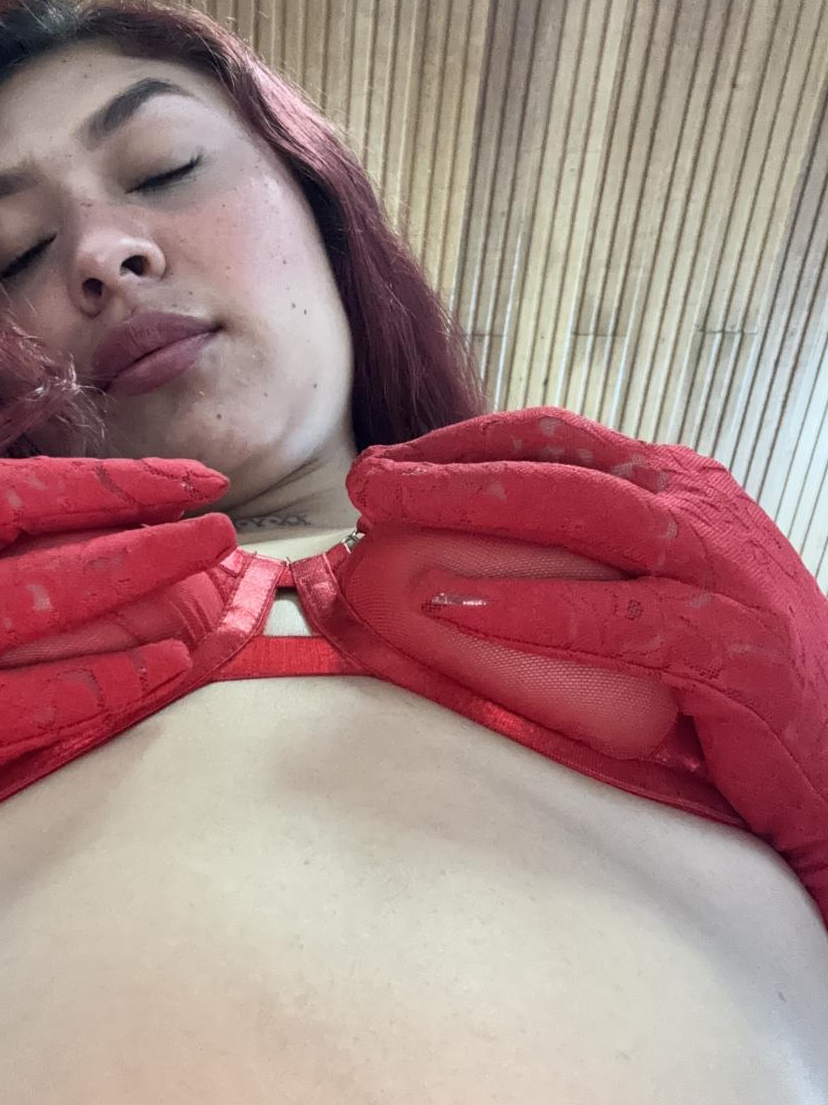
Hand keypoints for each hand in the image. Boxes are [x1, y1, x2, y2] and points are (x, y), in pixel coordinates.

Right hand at [0, 428, 236, 993]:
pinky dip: (88, 685)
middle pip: (17, 527)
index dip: (93, 478)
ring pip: (19, 603)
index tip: (177, 478)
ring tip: (204, 563)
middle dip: (125, 510)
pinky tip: (158, 667)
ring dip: (125, 576)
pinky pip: (6, 707)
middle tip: (214, 507)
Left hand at [345, 406, 827, 922]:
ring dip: (470, 509)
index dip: (463, 439)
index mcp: (678, 483)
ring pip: (580, 514)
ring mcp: (718, 569)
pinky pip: (613, 618)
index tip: (393, 461)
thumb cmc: (738, 668)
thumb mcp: (669, 582)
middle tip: (367, 481)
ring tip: (388, 525)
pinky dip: (530, 609)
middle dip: (448, 463)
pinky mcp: (726, 645)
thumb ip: (593, 554)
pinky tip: (455, 606)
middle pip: (554, 462)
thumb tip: (471, 552)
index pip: (555, 436)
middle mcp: (697, 507)